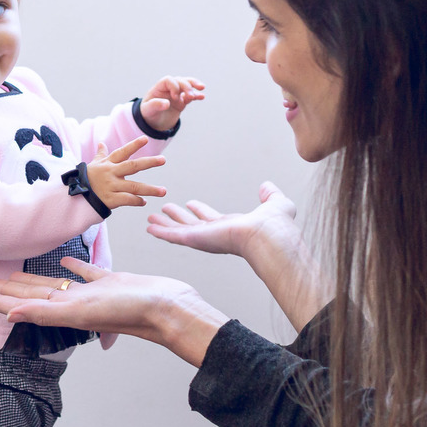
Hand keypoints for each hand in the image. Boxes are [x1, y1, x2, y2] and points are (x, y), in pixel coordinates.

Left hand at [0, 257, 228, 366]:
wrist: (167, 307)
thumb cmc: (128, 311)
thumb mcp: (82, 311)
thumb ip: (44, 313)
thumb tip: (8, 316)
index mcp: (64, 311)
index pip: (22, 305)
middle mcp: (74, 303)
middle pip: (33, 295)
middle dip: (8, 291)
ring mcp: (92, 292)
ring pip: (55, 284)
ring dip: (33, 280)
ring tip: (15, 274)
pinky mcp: (110, 280)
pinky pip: (85, 272)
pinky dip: (73, 266)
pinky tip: (64, 260)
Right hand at [86, 136, 166, 208]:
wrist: (75, 197)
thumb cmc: (87, 179)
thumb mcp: (93, 165)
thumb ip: (101, 155)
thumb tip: (101, 143)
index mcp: (108, 163)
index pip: (123, 152)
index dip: (134, 145)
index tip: (146, 139)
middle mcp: (111, 173)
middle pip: (132, 166)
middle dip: (149, 162)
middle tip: (163, 160)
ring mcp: (111, 187)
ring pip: (134, 187)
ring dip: (150, 189)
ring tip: (163, 191)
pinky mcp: (110, 200)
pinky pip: (127, 200)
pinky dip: (137, 201)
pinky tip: (144, 202)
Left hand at [139, 76, 205, 133]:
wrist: (153, 123)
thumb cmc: (148, 113)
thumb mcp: (148, 110)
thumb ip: (155, 105)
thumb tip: (166, 103)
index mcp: (159, 87)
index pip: (168, 80)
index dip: (174, 86)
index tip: (175, 98)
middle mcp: (169, 89)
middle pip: (180, 81)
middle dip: (187, 86)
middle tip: (191, 96)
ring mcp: (176, 94)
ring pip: (187, 85)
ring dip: (194, 86)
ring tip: (201, 88)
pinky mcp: (182, 101)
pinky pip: (190, 96)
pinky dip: (196, 95)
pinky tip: (202, 97)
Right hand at [146, 181, 297, 257]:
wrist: (269, 235)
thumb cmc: (276, 225)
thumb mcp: (275, 203)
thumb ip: (270, 195)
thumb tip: (267, 186)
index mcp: (232, 227)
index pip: (212, 219)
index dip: (200, 212)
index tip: (191, 204)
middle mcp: (216, 234)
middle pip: (192, 225)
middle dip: (178, 218)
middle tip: (165, 210)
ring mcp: (205, 239)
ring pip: (179, 231)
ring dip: (165, 225)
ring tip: (150, 218)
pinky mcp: (196, 240)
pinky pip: (174, 236)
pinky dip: (161, 232)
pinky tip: (150, 228)